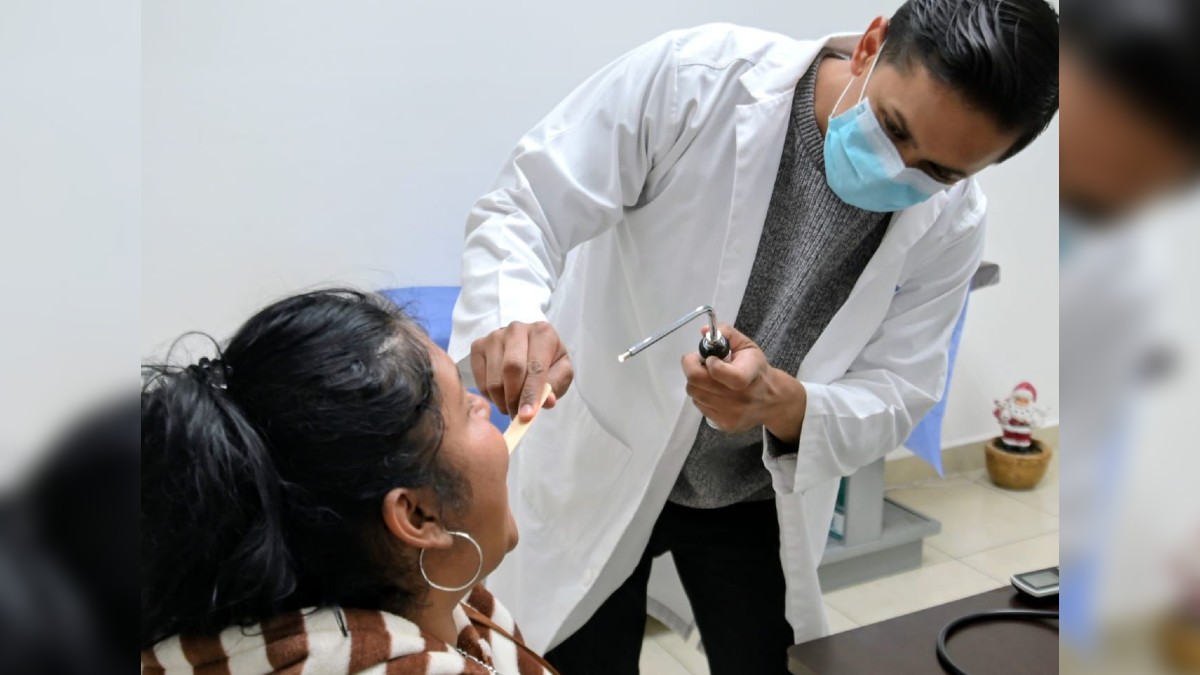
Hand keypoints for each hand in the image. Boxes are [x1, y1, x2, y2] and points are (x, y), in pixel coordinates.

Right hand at [470, 321, 573, 421]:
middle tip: (518, 416)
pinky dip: (490, 397)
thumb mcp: (560, 372)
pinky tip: (501, 396)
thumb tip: (547, 401)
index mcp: (542, 333)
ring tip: (512, 406)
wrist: (529, 345)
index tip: (527, 416)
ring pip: (494, 379)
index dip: (531, 393)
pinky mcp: (478, 346)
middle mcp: (516, 329)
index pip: (535, 367)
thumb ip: (556, 386)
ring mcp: (494, 336)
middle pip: (511, 369)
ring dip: (502, 401)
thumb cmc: (548, 361)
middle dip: (514, 398)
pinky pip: (480, 381)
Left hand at [681, 324, 805, 440]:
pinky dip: (702, 395)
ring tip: (711, 378)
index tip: (710, 357)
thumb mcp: (747, 346)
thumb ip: (727, 334)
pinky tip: (714, 391)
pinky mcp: (724, 424)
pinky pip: (699, 405)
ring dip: (697, 382)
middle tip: (701, 363)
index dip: (709, 362)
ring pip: (694, 393)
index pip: (719, 371)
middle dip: (692, 367)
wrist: (772, 400)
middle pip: (696, 382)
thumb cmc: (756, 369)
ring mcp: (730, 413)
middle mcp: (740, 398)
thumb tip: (704, 332)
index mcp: (748, 375)